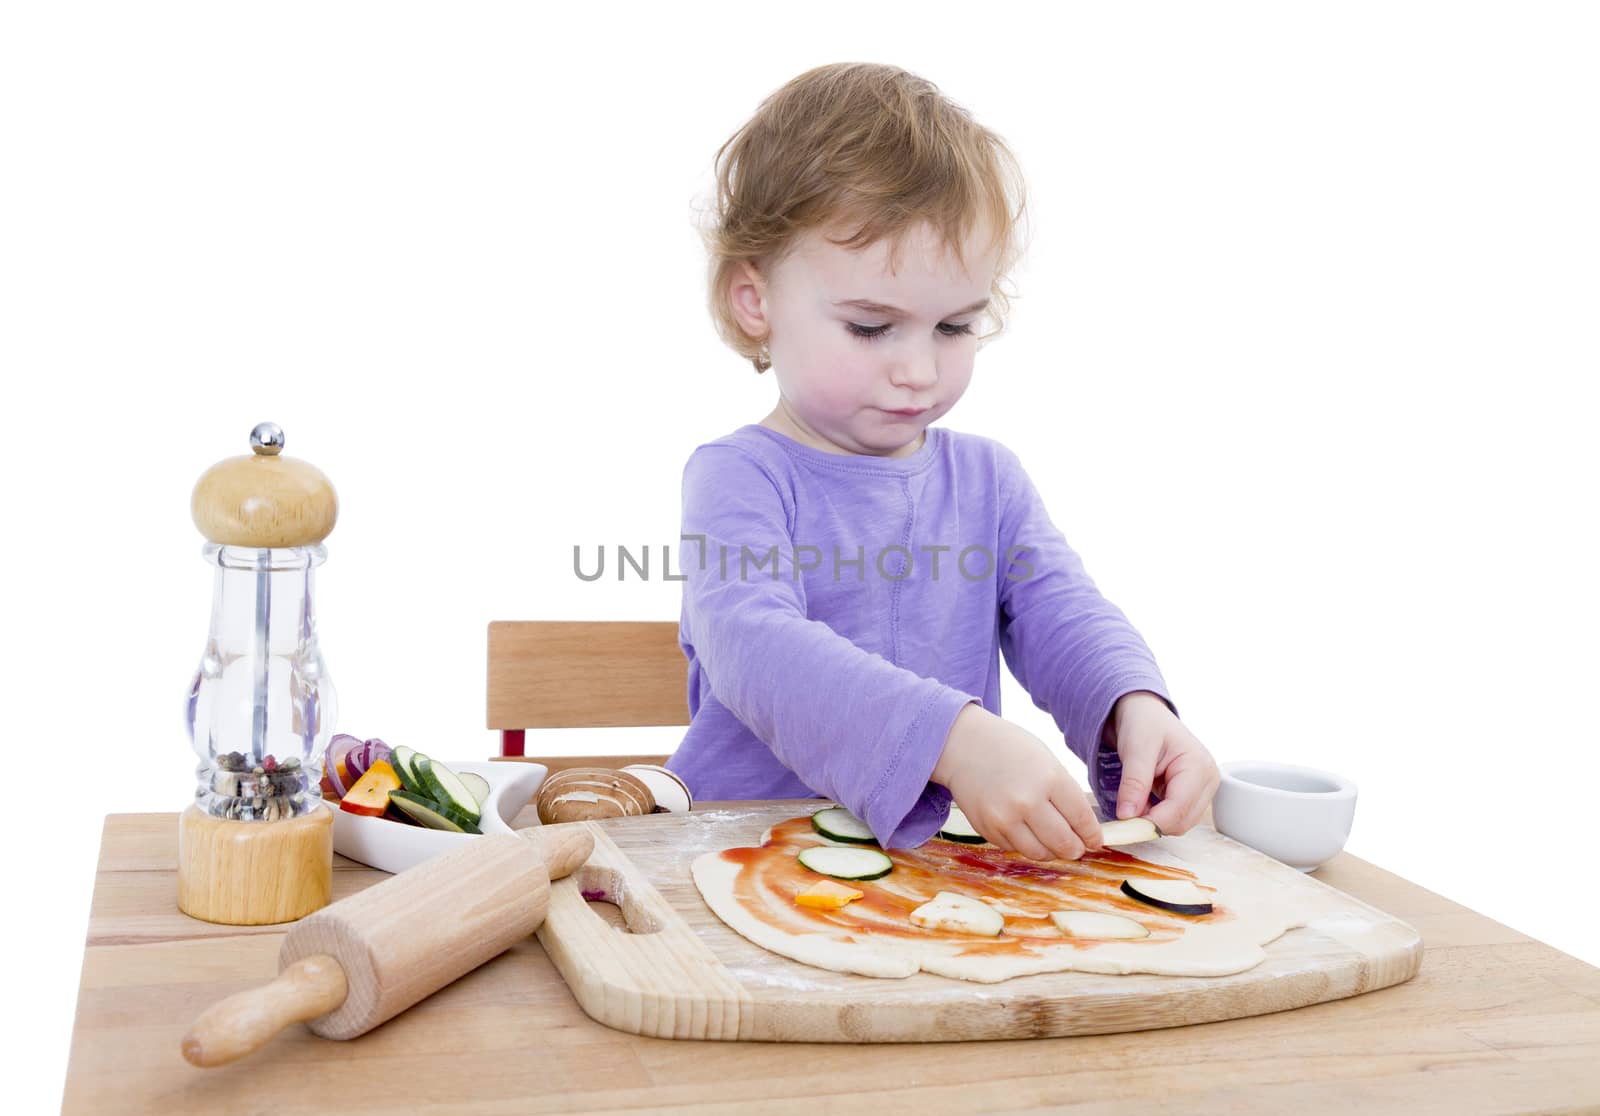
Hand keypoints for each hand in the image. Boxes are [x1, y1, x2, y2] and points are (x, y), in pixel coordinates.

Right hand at [932, 703, 1102, 859]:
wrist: (963, 744)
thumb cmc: (1008, 748)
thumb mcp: (1046, 760)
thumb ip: (1065, 793)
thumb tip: (1083, 827)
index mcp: (1049, 778)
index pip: (1081, 819)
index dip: (1092, 835)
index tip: (1095, 840)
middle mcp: (1028, 801)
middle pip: (1063, 842)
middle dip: (1075, 849)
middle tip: (1077, 848)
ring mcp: (1005, 818)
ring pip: (1040, 853)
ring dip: (1052, 853)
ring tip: (1054, 845)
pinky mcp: (987, 829)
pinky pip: (1015, 848)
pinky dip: (1026, 845)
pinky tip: (1028, 833)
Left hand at [1109, 691, 1218, 834]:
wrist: (1146, 715)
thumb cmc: (1143, 724)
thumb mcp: (1135, 748)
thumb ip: (1134, 783)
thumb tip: (1127, 817)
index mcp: (1199, 766)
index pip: (1178, 809)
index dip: (1151, 822)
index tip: (1123, 825)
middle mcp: (1208, 781)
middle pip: (1181, 822)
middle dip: (1151, 822)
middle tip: (1124, 810)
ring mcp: (1204, 790)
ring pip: (1178, 824)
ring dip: (1153, 819)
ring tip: (1135, 796)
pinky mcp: (1194, 796)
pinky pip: (1175, 817)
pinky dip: (1156, 815)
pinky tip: (1144, 798)